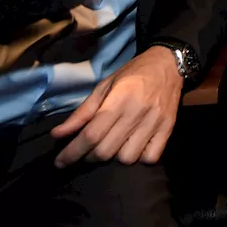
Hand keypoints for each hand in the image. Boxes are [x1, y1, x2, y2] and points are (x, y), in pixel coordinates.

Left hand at [51, 47, 181, 166]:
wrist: (168, 64)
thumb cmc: (133, 73)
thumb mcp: (104, 86)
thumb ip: (82, 112)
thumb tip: (57, 135)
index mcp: (119, 98)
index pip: (91, 134)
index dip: (72, 152)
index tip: (59, 162)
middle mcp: (137, 112)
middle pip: (106, 150)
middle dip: (90, 156)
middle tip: (87, 150)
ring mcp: (155, 122)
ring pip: (127, 158)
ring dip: (115, 156)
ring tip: (114, 144)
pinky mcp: (168, 129)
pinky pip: (150, 158)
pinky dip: (139, 157)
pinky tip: (134, 145)